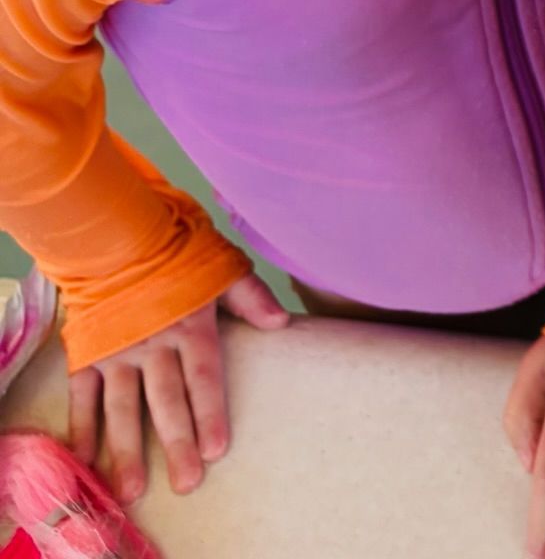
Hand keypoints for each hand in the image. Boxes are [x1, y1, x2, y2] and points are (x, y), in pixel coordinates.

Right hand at [67, 272, 288, 502]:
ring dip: (127, 450)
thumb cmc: (178, 252)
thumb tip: (282, 322)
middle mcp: (154, 343)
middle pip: (167, 401)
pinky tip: (85, 460)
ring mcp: (117, 352)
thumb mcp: (222, 266)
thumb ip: (250, 297)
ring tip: (132, 490)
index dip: (211, 413)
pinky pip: (84, 396)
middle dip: (177, 443)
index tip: (217, 449)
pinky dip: (82, 429)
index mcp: (190, 325)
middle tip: (186, 483)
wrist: (119, 234)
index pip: (204, 377)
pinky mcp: (88, 354)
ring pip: (124, 407)